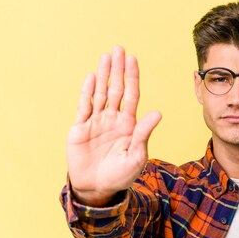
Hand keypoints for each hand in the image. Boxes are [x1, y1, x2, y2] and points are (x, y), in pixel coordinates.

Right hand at [67, 46, 161, 205]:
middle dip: (117, 69)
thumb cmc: (120, 176)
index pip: (131, 95)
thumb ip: (143, 133)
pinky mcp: (81, 128)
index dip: (132, 77)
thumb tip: (157, 113)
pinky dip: (87, 91)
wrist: (97, 188)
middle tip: (118, 49)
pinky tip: (90, 77)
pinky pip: (84, 106)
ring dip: (102, 75)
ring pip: (100, 93)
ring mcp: (97, 122)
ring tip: (105, 57)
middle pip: (116, 89)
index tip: (132, 59)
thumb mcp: (136, 156)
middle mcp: (113, 119)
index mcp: (128, 125)